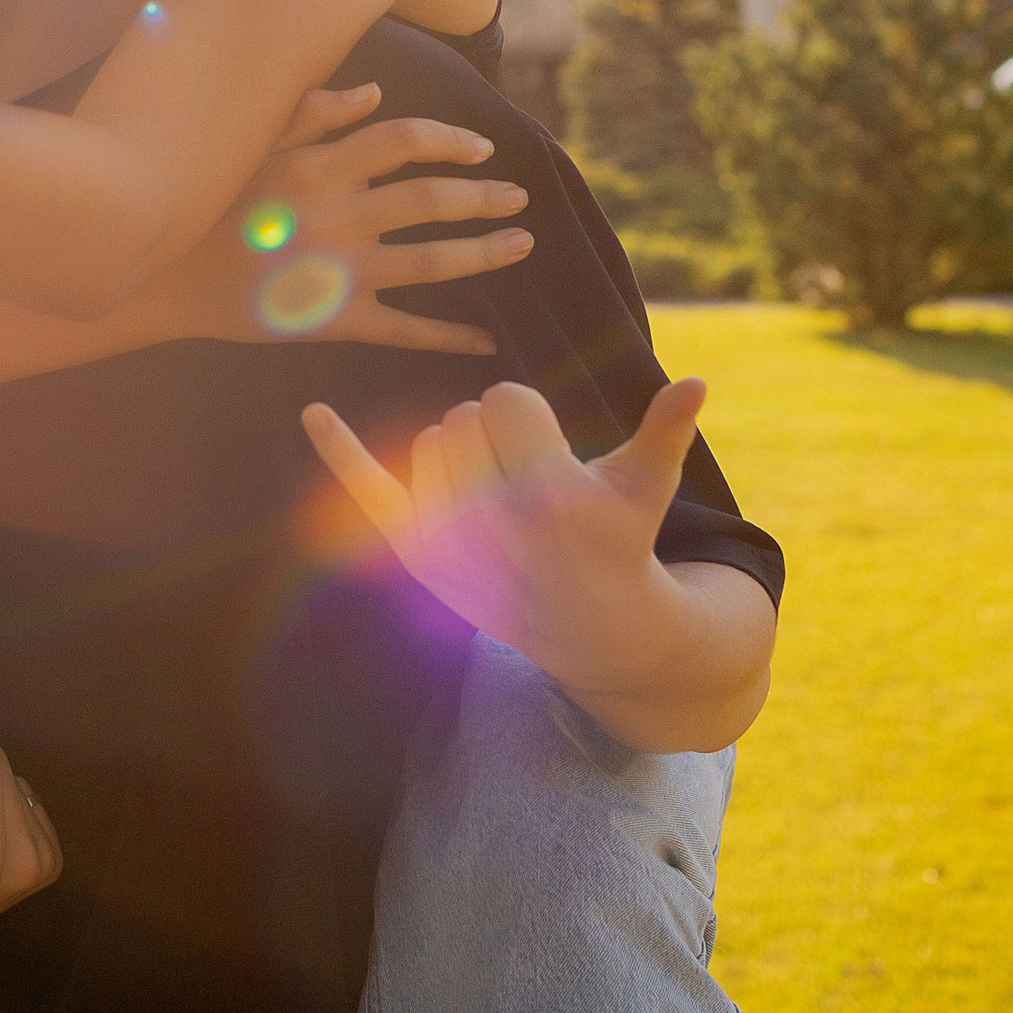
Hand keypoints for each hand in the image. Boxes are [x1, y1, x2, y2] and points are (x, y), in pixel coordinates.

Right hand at [166, 85, 530, 354]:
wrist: (165, 279)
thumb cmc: (210, 204)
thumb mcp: (254, 148)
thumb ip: (312, 114)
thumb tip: (374, 93)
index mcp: (318, 167)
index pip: (403, 141)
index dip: (450, 142)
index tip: (481, 149)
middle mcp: (335, 217)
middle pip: (430, 200)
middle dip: (484, 197)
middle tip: (519, 197)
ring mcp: (337, 272)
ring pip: (430, 262)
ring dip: (484, 252)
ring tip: (522, 244)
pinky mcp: (333, 321)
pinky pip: (402, 329)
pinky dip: (447, 336)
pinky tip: (484, 338)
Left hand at [301, 374, 707, 688]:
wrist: (592, 631)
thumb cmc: (622, 541)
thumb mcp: (646, 489)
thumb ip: (664, 431)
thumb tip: (700, 380)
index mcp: (547, 497)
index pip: (504, 400)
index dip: (529, 415)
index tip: (549, 448)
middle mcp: (491, 523)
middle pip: (461, 416)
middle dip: (494, 430)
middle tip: (524, 473)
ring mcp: (448, 545)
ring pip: (427, 443)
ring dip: (460, 450)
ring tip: (498, 489)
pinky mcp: (419, 559)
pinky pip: (369, 493)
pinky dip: (342, 452)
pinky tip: (312, 412)